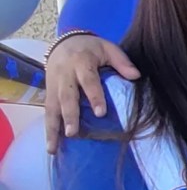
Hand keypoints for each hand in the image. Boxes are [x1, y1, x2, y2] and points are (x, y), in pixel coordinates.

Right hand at [44, 34, 139, 151]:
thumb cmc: (91, 48)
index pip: (88, 81)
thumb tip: (136, 76)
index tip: (101, 113)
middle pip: (66, 96)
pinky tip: (51, 145)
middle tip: (73, 133)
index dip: (94, 96)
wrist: (64, 42)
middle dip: (69, 115)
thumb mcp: (108, 47)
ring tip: (53, 147)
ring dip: (53, 128)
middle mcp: (65, 75)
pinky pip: (47, 111)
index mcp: (81, 62)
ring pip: (51, 107)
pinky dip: (48, 128)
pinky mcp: (48, 92)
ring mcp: (53, 84)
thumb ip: (121, 61)